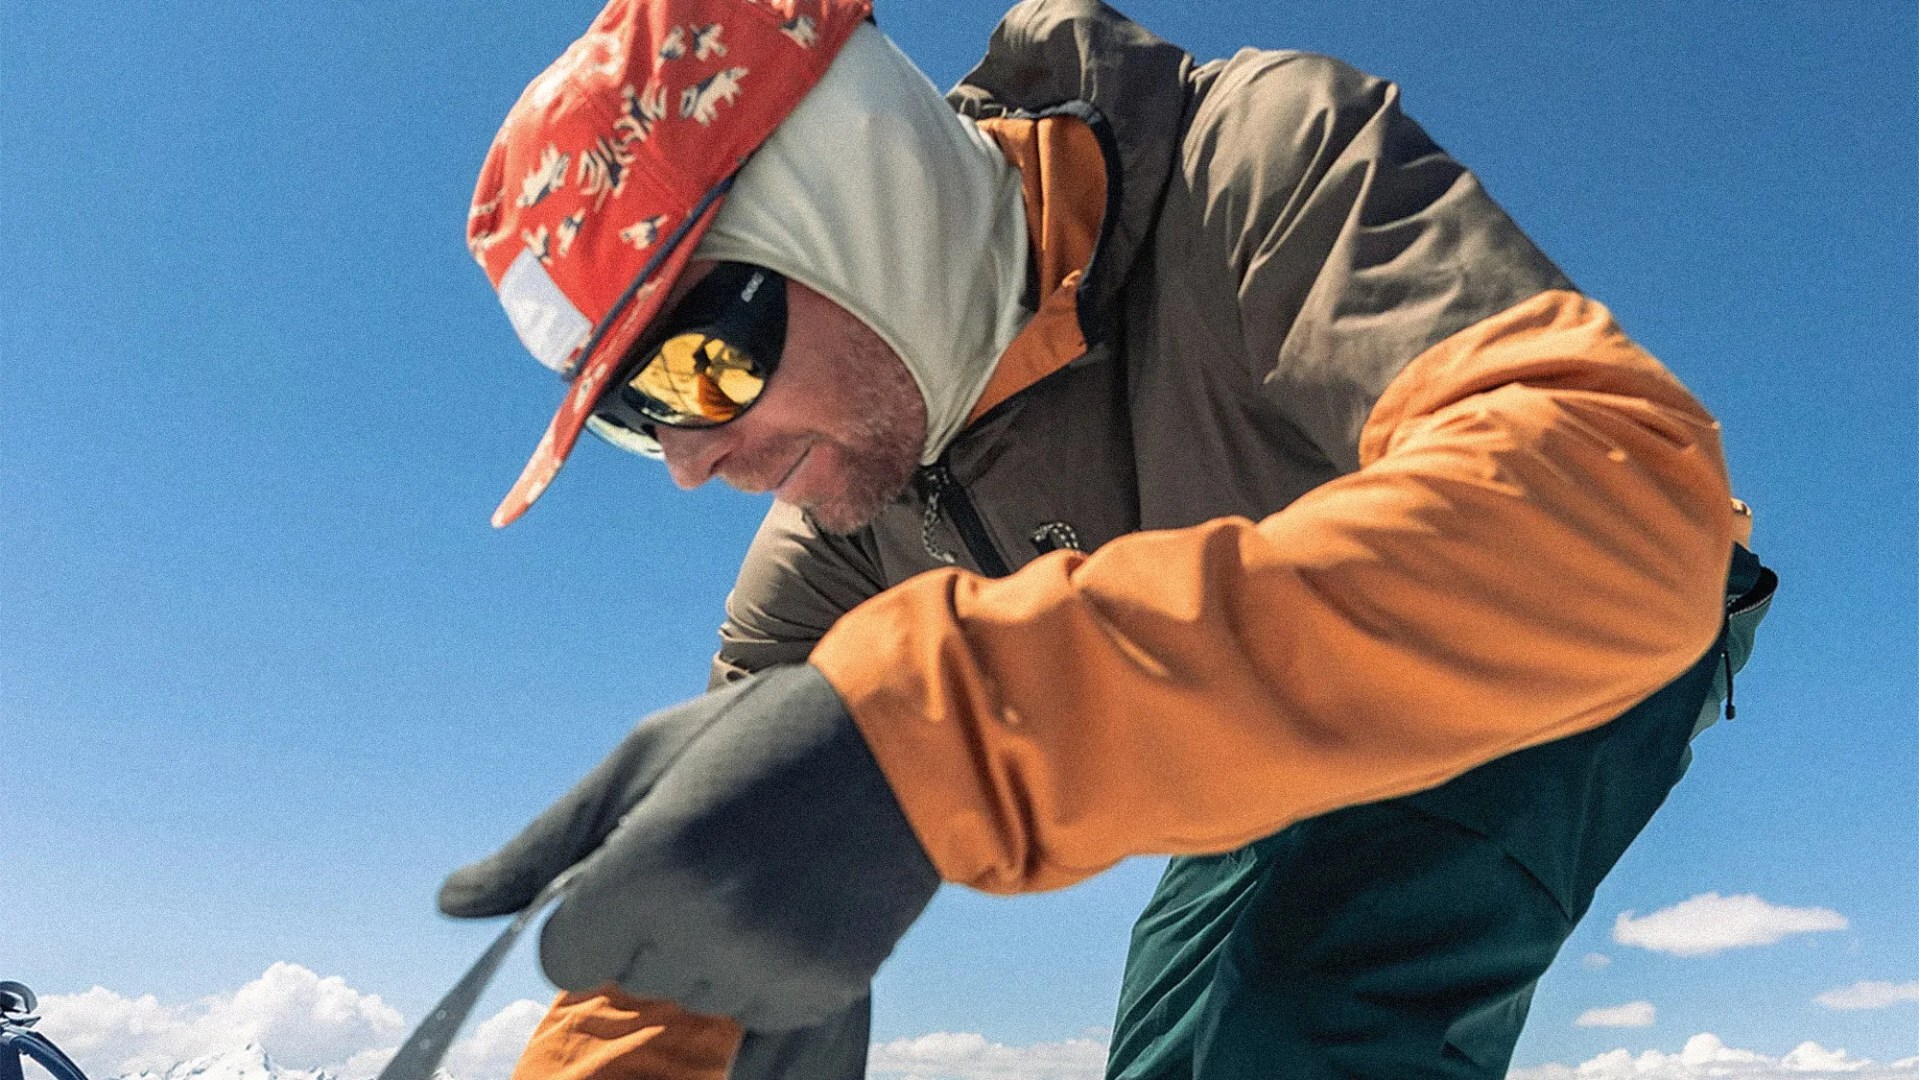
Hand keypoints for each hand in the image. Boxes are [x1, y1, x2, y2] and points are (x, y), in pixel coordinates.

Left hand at [438, 665, 939, 1030]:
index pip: (562, 954)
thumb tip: (451, 904)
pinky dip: (758, 972)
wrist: (902, 745)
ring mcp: (766, 968)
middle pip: (627, 974)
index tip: (633, 868)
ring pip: (688, 998)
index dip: (590, 912)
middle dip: (651, 926)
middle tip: (710, 853)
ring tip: (754, 874)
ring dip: (704, 953)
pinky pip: (750, 1012)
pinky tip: (788, 906)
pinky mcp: (816, 991)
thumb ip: (546, 846)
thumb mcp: (642, 761)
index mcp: (649, 866)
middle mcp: (705, 930)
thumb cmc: (757, 736)